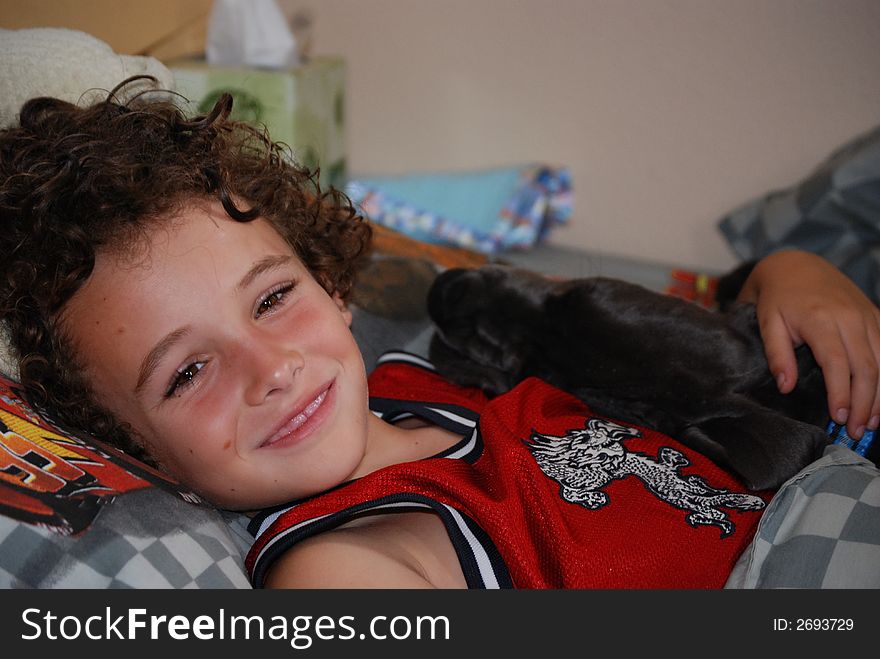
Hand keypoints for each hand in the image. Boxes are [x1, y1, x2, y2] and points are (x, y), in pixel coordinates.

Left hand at [737, 250, 879, 437]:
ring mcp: (867, 315)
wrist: (796, 264)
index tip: (839, 418)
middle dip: (864, 403)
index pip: (837, 362)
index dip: (841, 392)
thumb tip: (785, 387)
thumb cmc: (777, 297)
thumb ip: (776, 355)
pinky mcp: (876, 316)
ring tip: (872, 423)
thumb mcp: (766, 322)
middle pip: (867, 367)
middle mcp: (850, 317)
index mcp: (820, 319)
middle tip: (856, 432)